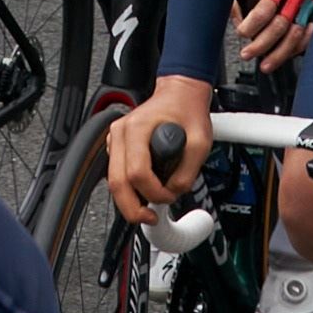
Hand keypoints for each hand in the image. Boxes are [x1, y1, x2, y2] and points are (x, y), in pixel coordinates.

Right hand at [103, 75, 221, 227]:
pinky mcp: (117, 145)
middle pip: (116, 182)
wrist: (179, 94)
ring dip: (129, 199)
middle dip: (132, 207)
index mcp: (137, 129)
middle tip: (150, 219)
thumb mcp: (200, 142)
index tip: (169, 197)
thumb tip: (173, 192)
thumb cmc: (187, 110)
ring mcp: (115, 138)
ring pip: (112, 180)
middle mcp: (121, 133)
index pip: (137, 172)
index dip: (153, 193)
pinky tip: (144, 191)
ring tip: (149, 208)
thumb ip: (188, 172)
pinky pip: (116, 174)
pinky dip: (128, 188)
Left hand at [233, 0, 312, 73]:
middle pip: (281, 25)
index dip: (252, 25)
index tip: (241, 33)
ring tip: (265, 64)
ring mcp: (310, 3)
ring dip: (279, 53)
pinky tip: (285, 56)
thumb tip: (233, 17)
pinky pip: (308, 35)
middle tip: (248, 53)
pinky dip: (297, 48)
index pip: (266, 8)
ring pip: (296, 35)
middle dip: (262, 44)